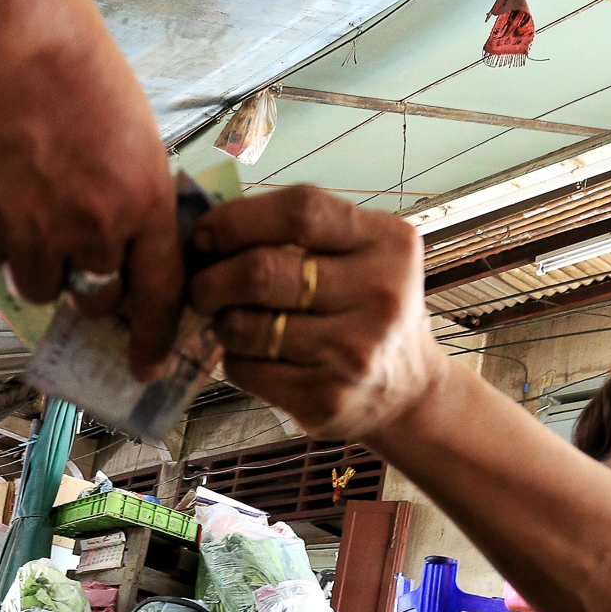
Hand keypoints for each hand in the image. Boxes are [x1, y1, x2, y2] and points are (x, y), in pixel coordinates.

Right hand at [0, 0, 183, 356]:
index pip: (160, 291)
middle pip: (95, 296)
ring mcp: (34, 231)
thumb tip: (115, 229)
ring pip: (35, 284)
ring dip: (30, 260)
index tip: (146, 362)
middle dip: (85, 287)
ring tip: (17, 208)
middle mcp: (94, 227)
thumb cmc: (66, 55)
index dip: (154, 334)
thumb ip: (127, 186)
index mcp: (144, 199)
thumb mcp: (128, 125)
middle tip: (67, 256)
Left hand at [187, 186, 445, 440]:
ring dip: (221, 321)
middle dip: (212, 278)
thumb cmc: (367, 308)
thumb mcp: (363, 253)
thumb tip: (209, 230)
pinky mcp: (327, 398)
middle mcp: (378, 295)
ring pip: (244, 326)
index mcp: (387, 244)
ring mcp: (353, 352)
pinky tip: (254, 355)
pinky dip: (235, 359)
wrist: (408, 390)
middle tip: (202, 286)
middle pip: (261, 272)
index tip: (206, 235)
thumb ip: (303, 231)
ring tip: (231, 319)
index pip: (299, 213)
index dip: (237, 220)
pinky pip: (247, 370)